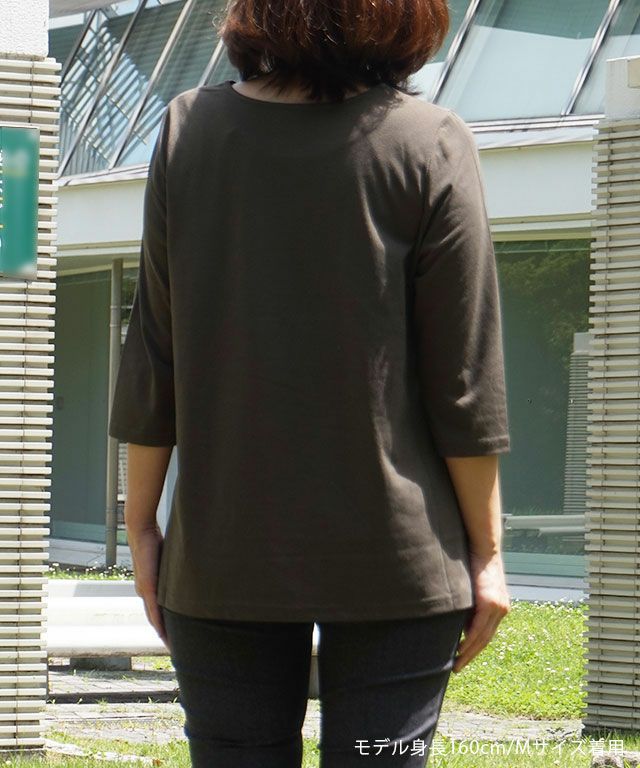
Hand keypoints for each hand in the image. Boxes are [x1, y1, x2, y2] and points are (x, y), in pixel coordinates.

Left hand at [127, 523, 170, 651]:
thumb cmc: (155, 541)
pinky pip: (153, 609)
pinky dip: (159, 623)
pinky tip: (163, 633)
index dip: (165, 626)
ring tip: (172, 647)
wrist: (141, 531)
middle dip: (164, 635)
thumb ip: (176, 567)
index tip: (175, 638)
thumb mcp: (168, 559)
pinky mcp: (147, 586)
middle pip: (155, 620)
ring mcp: (145, 590)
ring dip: (162, 633)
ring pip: (154, 618)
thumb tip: (191, 568)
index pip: (158, 612)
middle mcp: (145, 592)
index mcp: (150, 587)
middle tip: (175, 650)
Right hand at [452, 550, 509, 672]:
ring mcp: (498, 607)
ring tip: (456, 664)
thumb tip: (461, 624)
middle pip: (485, 640)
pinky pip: (479, 628)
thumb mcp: (474, 589)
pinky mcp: (490, 603)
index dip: (474, 648)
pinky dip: (470, 641)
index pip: (486, 633)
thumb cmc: (475, 564)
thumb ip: (471, 606)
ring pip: (482, 637)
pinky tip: (460, 649)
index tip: (462, 658)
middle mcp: (501, 610)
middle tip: (457, 668)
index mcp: (499, 607)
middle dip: (470, 655)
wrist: (484, 547)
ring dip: (469, 652)